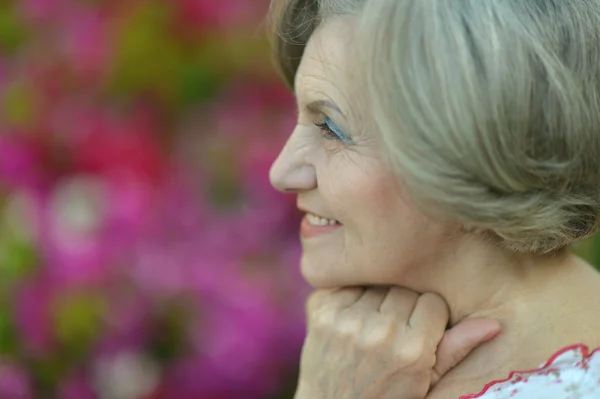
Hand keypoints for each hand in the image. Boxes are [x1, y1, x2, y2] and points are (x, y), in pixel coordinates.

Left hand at [295, 286, 500, 398]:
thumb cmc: (385, 395)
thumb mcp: (426, 382)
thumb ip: (457, 349)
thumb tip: (494, 324)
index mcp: (412, 349)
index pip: (433, 302)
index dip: (427, 316)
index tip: (418, 330)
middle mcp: (379, 331)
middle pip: (403, 290)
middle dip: (402, 305)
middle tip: (393, 328)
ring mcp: (346, 319)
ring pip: (376, 283)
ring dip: (375, 298)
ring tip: (370, 324)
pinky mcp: (321, 310)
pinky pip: (346, 284)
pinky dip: (349, 296)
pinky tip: (350, 318)